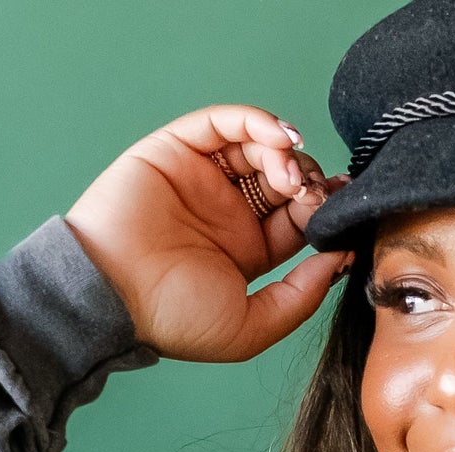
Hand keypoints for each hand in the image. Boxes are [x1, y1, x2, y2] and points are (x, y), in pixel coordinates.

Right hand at [63, 103, 352, 362]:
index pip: (299, 219)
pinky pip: (223, 123)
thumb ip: (302, 296)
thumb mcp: (254, 326)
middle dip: (309, 181)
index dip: (323, 212)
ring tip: (291, 174)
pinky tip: (279, 139)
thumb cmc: (174, 320)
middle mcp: (228, 212)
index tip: (341, 214)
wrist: (113, 296)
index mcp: (247, 252)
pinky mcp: (177, 149)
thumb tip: (340, 258)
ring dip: (286, 153)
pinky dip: (256, 121)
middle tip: (316, 193)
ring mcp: (203, 178)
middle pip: (285, 180)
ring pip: (258, 147)